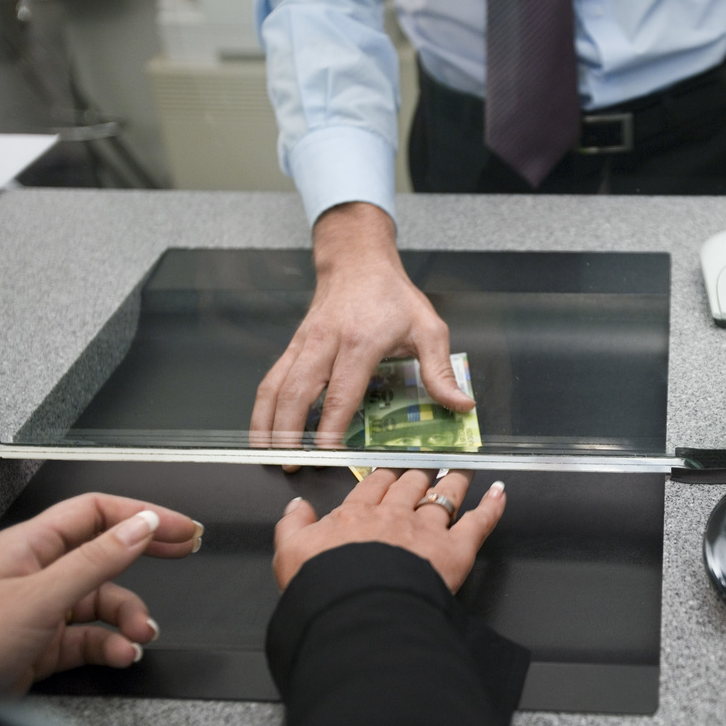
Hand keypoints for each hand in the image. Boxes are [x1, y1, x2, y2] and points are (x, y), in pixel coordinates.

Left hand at [0, 494, 201, 694]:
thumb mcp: (39, 598)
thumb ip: (96, 561)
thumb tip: (142, 526)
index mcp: (30, 546)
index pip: (97, 512)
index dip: (141, 514)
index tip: (180, 527)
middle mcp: (37, 573)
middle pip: (106, 551)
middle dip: (146, 555)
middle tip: (186, 553)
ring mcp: (40, 610)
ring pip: (103, 601)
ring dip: (130, 617)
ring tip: (141, 635)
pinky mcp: (43, 646)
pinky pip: (92, 638)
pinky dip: (113, 645)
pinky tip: (122, 654)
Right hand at [251, 202, 474, 458]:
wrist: (357, 260)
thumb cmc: (394, 297)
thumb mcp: (428, 329)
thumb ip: (440, 371)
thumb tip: (462, 406)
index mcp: (360, 343)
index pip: (340, 393)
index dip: (330, 428)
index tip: (329, 456)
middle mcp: (325, 344)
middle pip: (297, 393)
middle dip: (289, 432)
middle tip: (291, 465)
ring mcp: (303, 345)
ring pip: (275, 387)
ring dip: (267, 423)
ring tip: (267, 454)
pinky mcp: (292, 346)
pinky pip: (271, 378)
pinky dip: (263, 406)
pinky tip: (264, 429)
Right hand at [273, 468, 505, 592]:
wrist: (357, 607)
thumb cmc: (324, 585)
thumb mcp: (290, 554)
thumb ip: (293, 527)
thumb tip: (296, 506)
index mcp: (357, 514)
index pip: (374, 485)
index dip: (385, 475)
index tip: (391, 468)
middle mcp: (395, 514)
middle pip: (411, 484)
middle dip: (419, 473)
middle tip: (427, 465)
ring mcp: (427, 529)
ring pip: (444, 495)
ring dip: (455, 479)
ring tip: (462, 468)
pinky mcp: (455, 549)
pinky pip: (478, 522)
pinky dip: (492, 506)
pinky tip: (499, 493)